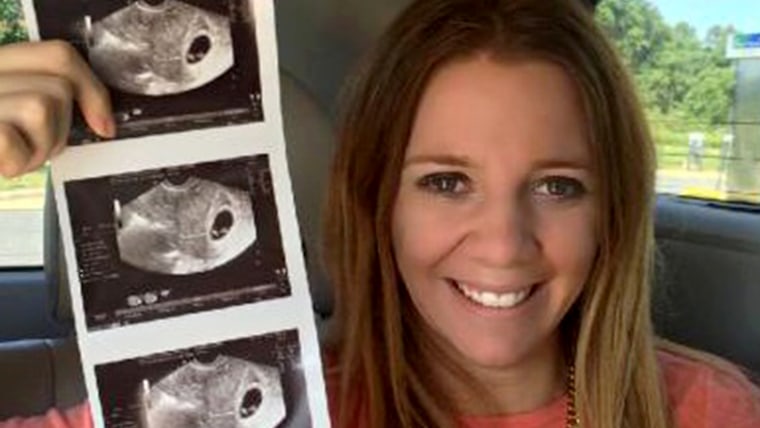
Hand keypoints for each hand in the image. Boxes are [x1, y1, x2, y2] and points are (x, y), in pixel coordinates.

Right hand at [0, 40, 114, 177]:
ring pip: (42, 107)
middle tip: (29, 152)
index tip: (104, 127)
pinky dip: (11, 160)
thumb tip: (100, 118)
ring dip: (36, 148)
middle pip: (57, 89)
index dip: (93, 90)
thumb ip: (36, 100)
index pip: (58, 56)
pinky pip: (9, 137)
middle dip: (58, 132)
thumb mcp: (10, 117)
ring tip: (9, 159)